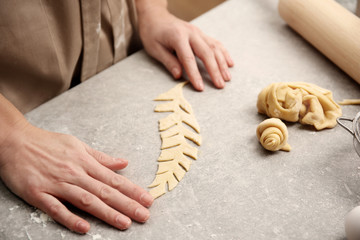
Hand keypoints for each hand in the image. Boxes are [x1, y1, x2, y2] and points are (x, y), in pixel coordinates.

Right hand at [0, 122, 152, 232]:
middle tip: (144, 215)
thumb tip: (123, 163)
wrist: (15, 140)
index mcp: (85, 162)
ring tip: (124, 223)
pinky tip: (85, 228)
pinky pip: (56, 208)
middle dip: (127, 204)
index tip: (148, 200)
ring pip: (86, 200)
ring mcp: (57, 184)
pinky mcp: (38, 193)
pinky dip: (70, 218)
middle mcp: (74, 173)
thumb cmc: (48, 143)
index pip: (113, 179)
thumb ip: (101, 157)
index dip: (132, 190)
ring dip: (106, 212)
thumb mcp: (77, 145)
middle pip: (104, 191)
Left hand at [138, 6, 233, 90]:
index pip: (188, 59)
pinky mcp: (201, 34)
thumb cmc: (152, 33)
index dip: (195, 74)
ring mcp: (198, 32)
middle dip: (215, 70)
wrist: (155, 16)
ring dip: (222, 64)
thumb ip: (168, 62)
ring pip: (214, 48)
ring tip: (227, 78)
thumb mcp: (155, 49)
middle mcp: (191, 33)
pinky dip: (223, 54)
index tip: (200, 87)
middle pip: (206, 53)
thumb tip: (179, 76)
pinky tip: (229, 64)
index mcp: (178, 37)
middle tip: (220, 85)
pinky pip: (215, 43)